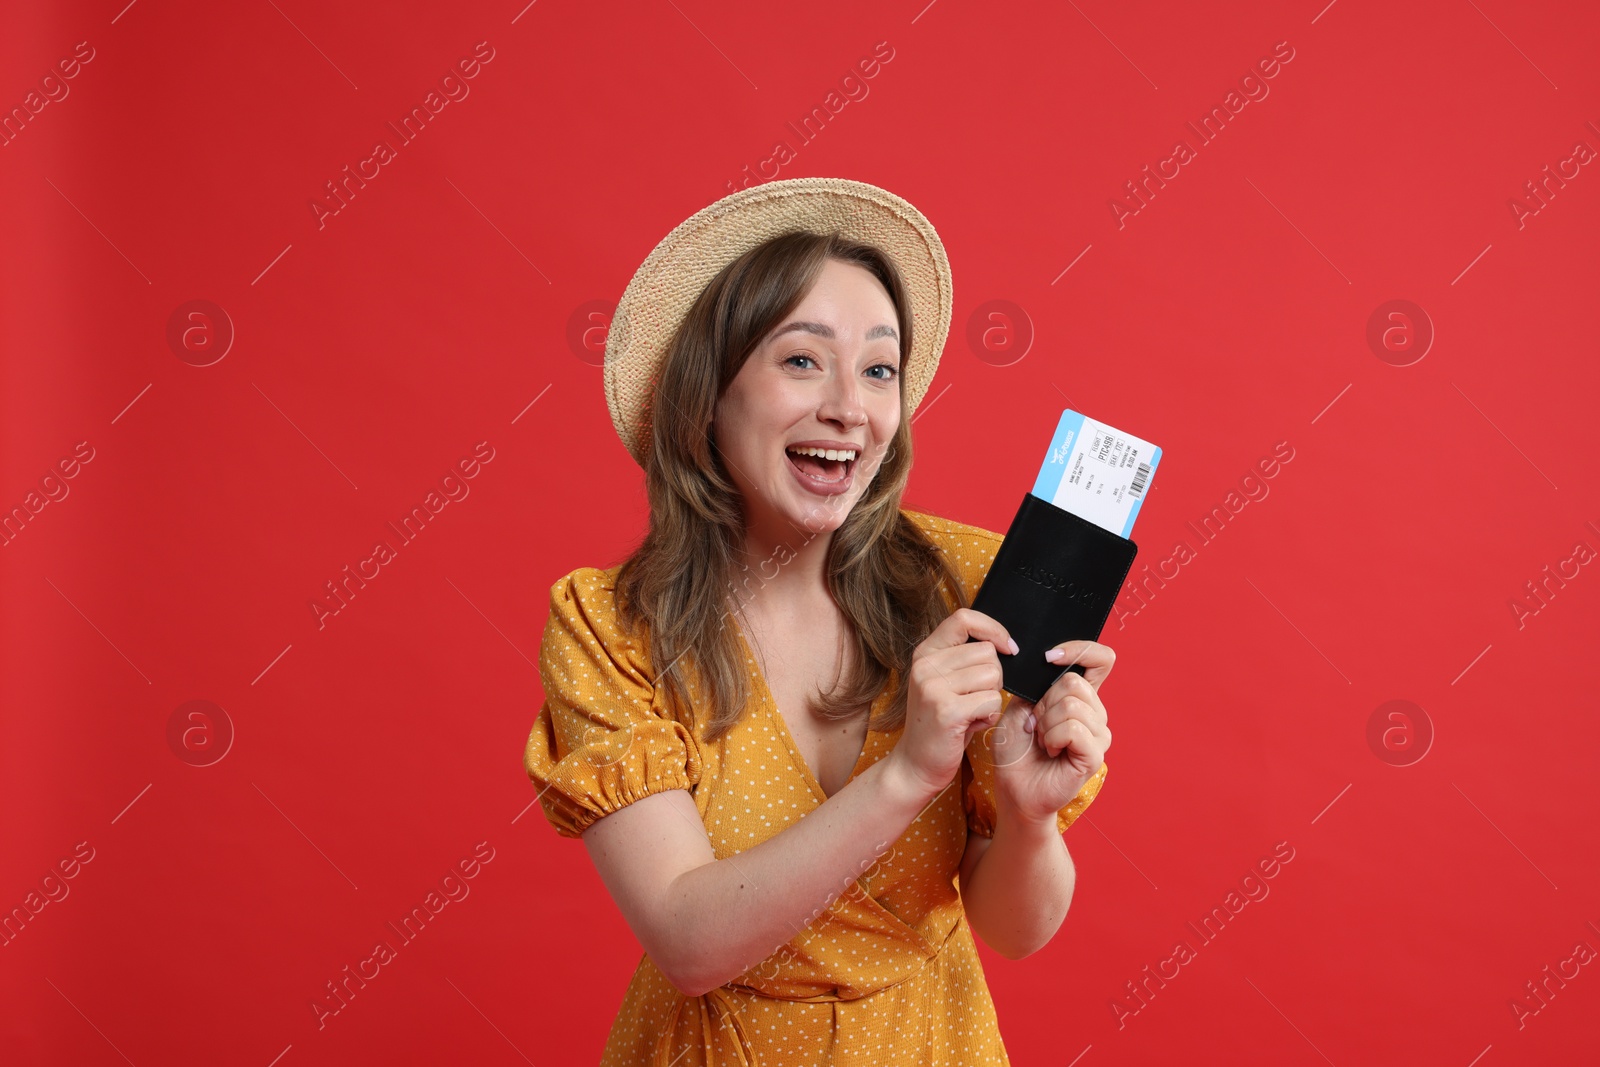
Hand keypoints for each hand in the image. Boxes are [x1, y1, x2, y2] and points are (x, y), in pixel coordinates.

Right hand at [887, 608, 1015, 800]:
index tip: (1008, 648)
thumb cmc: (940, 724)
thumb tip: (1005, 644)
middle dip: (994, 677)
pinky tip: (972, 725)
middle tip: (976, 699)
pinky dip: (990, 715)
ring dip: (992, 697)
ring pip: (993, 676)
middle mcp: (924, 665)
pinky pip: (992, 700)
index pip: (964, 619)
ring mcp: (932, 687)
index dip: (993, 629)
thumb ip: (964, 660)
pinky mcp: (946, 710)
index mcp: (925, 653)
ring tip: (972, 713)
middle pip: (987, 652)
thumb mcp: (944, 683)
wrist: (916, 764)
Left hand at [989, 640, 1114, 826]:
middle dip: (1044, 702)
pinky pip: (1073, 729)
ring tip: (1041, 740)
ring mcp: (1098, 734)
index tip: (1049, 657)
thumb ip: (1037, 685)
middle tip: (1036, 725)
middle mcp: (1095, 713)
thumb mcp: (1018, 707)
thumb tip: (1051, 665)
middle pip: (1075, 682)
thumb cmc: (1015, 749)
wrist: (1014, 788)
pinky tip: (1049, 751)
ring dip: (1046, 722)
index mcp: (1080, 697)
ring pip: (1072, 705)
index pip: (1100, 659)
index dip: (1080, 650)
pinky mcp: (1094, 755)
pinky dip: (1052, 737)